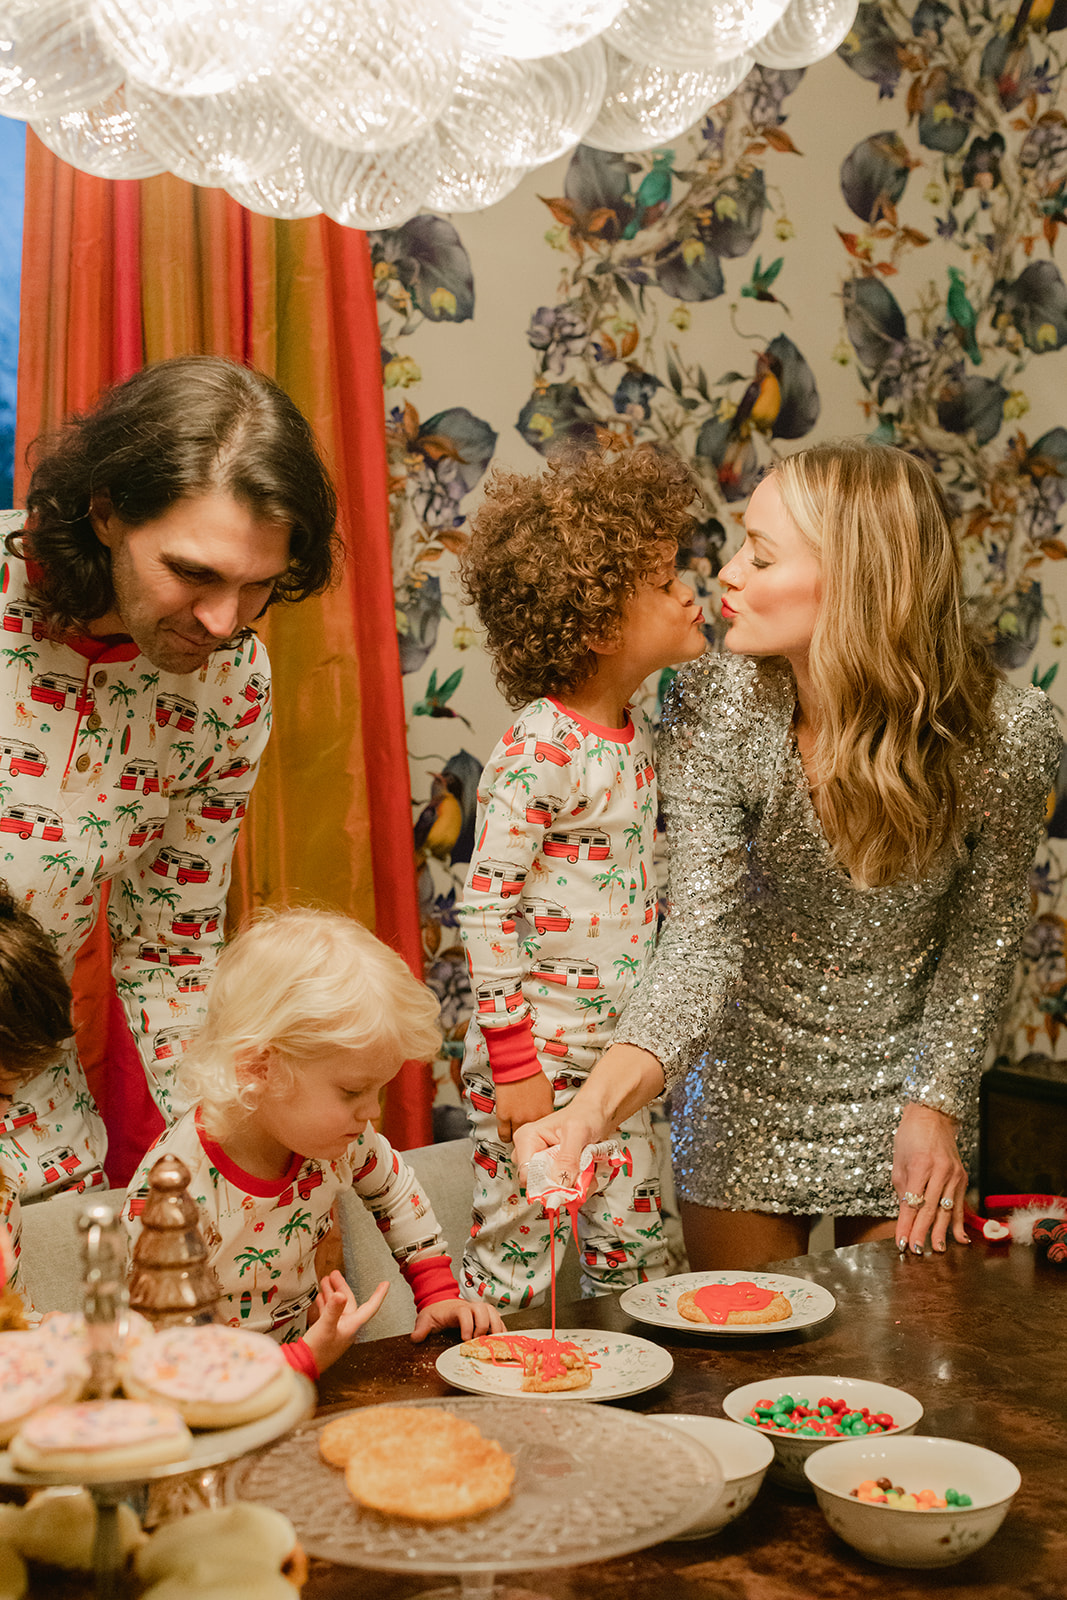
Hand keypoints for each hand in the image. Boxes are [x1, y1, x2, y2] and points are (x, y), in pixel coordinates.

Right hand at [303, 1271, 388, 1372]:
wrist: (303, 1364)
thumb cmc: (317, 1351)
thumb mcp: (326, 1326)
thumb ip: (333, 1309)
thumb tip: (339, 1295)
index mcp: (352, 1325)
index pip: (370, 1307)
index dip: (378, 1295)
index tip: (385, 1284)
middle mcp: (347, 1326)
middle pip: (349, 1302)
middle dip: (342, 1286)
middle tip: (335, 1274)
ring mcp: (337, 1329)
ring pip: (338, 1306)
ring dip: (332, 1292)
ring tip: (325, 1280)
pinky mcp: (326, 1332)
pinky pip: (329, 1313)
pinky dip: (325, 1303)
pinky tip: (320, 1297)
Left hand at [411, 1296, 505, 1342]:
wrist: (442, 1304)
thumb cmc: (436, 1312)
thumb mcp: (425, 1318)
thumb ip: (421, 1328)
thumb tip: (415, 1338)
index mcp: (457, 1308)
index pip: (464, 1312)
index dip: (467, 1324)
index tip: (465, 1338)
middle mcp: (471, 1307)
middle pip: (483, 1310)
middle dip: (483, 1325)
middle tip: (480, 1341)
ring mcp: (480, 1311)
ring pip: (493, 1313)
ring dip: (496, 1327)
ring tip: (496, 1342)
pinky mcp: (487, 1316)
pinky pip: (498, 1320)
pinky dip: (502, 1330)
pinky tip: (502, 1340)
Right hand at [494, 1072, 552, 1142]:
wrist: (517, 1066)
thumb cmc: (532, 1075)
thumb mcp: (549, 1091)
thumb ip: (548, 1105)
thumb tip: (547, 1112)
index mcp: (545, 1112)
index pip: (549, 1133)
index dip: (545, 1135)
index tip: (542, 1136)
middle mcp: (532, 1118)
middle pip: (533, 1139)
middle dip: (532, 1139)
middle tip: (529, 1138)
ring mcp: (517, 1118)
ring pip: (517, 1139)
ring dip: (518, 1139)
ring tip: (518, 1136)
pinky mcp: (503, 1116)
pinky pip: (504, 1135)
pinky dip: (506, 1136)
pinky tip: (507, 1134)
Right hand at [511, 1042, 663, 1187]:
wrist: (597, 1114)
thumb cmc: (585, 1115)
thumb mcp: (577, 1132)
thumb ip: (567, 1159)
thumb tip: (559, 1184)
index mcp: (527, 1139)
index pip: (527, 1175)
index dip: (546, 1185)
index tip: (568, 1187)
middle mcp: (530, 1153)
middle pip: (540, 1185)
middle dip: (564, 1184)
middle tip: (583, 1174)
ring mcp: (542, 1163)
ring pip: (554, 1189)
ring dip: (575, 1185)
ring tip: (588, 1168)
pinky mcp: (554, 1171)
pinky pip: (564, 1188)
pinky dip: (578, 1184)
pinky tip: (587, 1171)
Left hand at [891, 1103, 969, 1256]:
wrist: (932, 1116)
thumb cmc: (910, 1136)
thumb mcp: (899, 1161)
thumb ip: (903, 1189)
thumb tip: (906, 1214)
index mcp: (921, 1166)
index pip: (912, 1203)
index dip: (906, 1225)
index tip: (901, 1241)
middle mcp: (940, 1171)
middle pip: (930, 1209)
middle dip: (922, 1232)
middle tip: (916, 1250)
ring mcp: (954, 1175)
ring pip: (946, 1210)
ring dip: (940, 1232)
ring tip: (935, 1249)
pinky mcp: (962, 1177)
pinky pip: (959, 1204)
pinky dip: (959, 1223)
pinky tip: (959, 1239)